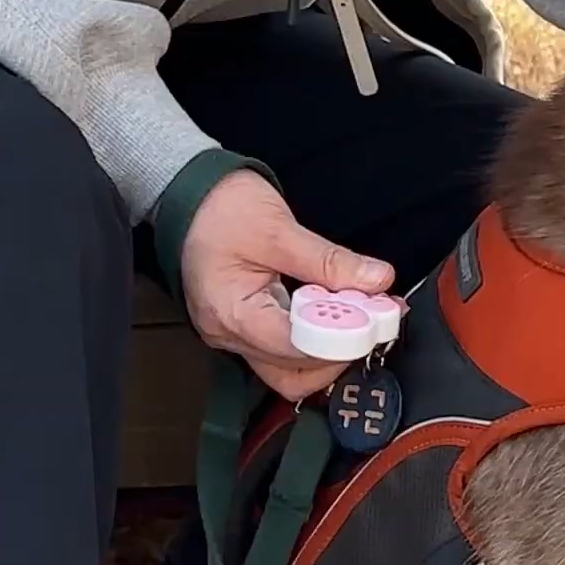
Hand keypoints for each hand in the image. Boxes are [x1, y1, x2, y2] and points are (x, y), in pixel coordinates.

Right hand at [180, 170, 394, 399]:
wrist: (187, 192)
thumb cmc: (220, 208)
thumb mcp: (280, 230)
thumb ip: (330, 261)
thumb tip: (377, 280)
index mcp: (232, 314)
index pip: (297, 348)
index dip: (342, 339)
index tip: (377, 319)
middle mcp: (230, 335)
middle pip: (295, 372)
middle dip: (341, 350)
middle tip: (376, 318)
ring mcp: (236, 334)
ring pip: (292, 368)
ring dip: (332, 349)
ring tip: (362, 314)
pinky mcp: (247, 326)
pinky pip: (286, 349)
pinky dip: (318, 337)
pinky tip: (340, 313)